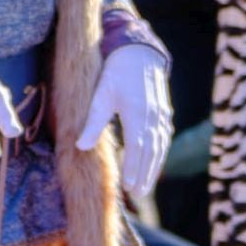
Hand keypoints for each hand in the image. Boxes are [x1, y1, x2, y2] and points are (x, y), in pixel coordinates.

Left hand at [74, 44, 171, 194]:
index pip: (137, 147)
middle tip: (137, 194)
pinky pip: (164, 138)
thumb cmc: (116, 72)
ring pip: (160, 146)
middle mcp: (153, 117)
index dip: (133, 168)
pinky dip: (160, 153)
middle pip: (151, 152)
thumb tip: (81, 147)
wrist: (139, 51)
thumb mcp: (101, 94)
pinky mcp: (164, 112)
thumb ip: (93, 122)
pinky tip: (156, 163)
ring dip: (153, 167)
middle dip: (144, 174)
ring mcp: (162, 115)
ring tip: (145, 186)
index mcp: (137, 114)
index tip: (128, 186)